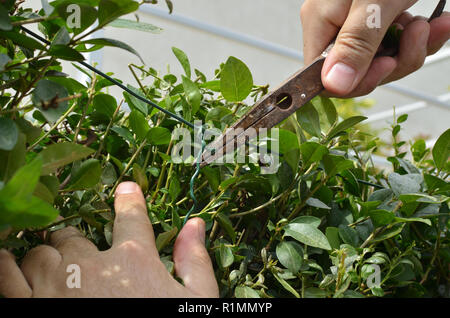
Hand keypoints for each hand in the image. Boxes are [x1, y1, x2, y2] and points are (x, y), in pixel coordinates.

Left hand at [0, 182, 218, 297]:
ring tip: (51, 267)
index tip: (127, 190)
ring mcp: (57, 287)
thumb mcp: (196, 300)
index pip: (130, 217)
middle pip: (72, 236)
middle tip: (80, 257)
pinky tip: (9, 262)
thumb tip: (195, 225)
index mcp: (133, 259)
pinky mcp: (33, 307)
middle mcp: (91, 266)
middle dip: (74, 242)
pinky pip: (8, 278)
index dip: (129, 200)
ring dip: (45, 257)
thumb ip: (194, 261)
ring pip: (39, 255)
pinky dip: (7, 268)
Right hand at [300, 0, 449, 96]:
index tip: (385, 66)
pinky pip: (395, 46)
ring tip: (431, 26)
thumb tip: (335, 85)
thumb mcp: (376, 3)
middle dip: (394, 63)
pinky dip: (420, 39)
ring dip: (413, 50)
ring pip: (379, 62)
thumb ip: (355, 44)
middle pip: (356, 72)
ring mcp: (358, 25)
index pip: (323, 75)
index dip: (354, 81)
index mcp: (320, 21)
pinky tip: (438, 23)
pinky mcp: (380, 22)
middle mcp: (335, 26)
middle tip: (418, 38)